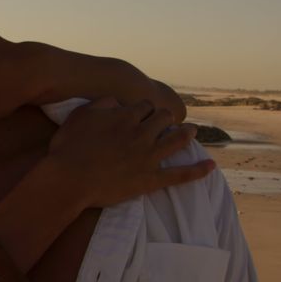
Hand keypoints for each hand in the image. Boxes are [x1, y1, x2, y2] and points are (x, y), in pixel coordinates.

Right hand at [48, 97, 213, 206]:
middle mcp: (142, 134)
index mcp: (126, 117)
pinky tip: (212, 165)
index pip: (145, 105)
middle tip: (167, 121)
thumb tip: (117, 101)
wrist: (68, 179)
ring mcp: (149, 157)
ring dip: (187, 133)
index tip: (142, 112)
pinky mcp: (151, 180)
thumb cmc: (68, 147)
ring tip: (193, 131)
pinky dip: (198, 171)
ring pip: (177, 140)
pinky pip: (180, 175)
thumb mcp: (80, 115)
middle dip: (166, 117)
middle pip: (164, 119)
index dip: (145, 108)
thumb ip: (102, 104)